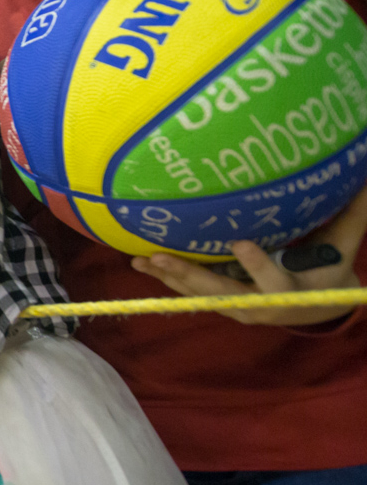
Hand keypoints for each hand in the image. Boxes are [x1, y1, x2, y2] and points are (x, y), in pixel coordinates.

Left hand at [132, 184, 366, 325]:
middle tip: (161, 258)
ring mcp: (237, 307)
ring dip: (170, 277)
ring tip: (142, 260)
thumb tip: (364, 177)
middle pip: (221, 292)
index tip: (240, 242)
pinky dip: (167, 279)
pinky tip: (140, 263)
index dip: (257, 265)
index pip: (274, 279)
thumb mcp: (342, 248)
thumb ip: (351, 216)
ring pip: (200, 293)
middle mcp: (260, 304)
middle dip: (191, 276)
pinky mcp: (222, 304)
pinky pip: (191, 293)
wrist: (317, 307)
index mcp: (291, 290)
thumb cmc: (329, 271)